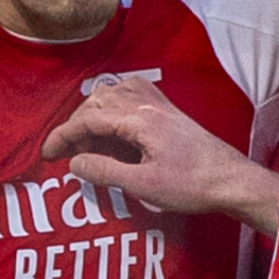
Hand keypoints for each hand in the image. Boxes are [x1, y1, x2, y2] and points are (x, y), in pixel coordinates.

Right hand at [42, 76, 278, 234]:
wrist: (231, 178)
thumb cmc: (191, 184)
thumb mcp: (144, 185)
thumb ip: (105, 171)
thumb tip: (74, 163)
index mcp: (139, 119)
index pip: (89, 119)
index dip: (63, 135)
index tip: (47, 154)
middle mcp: (148, 103)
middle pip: (97, 100)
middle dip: (76, 124)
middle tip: (69, 154)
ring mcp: (159, 103)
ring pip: (113, 93)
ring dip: (93, 113)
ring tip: (88, 143)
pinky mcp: (167, 111)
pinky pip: (130, 94)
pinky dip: (112, 106)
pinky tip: (113, 126)